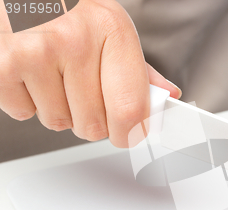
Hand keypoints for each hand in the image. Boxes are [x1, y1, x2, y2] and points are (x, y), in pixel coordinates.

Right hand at [0, 0, 180, 146]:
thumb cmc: (70, 12)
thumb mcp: (112, 30)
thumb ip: (140, 70)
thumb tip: (165, 96)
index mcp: (112, 30)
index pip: (130, 110)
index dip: (131, 132)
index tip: (129, 133)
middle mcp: (75, 40)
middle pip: (94, 126)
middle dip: (92, 118)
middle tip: (83, 89)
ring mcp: (36, 53)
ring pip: (60, 123)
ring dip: (60, 109)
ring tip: (55, 75)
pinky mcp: (3, 66)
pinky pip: (25, 115)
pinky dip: (28, 103)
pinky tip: (33, 75)